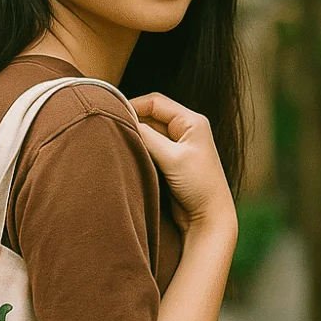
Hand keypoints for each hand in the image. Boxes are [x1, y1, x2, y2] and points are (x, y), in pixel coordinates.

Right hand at [127, 92, 235, 236]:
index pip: (155, 102)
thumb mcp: (172, 158)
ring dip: (135, 136)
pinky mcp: (172, 161)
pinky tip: (128, 154)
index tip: (113, 115)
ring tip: (117, 142)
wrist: (209, 217)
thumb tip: (124, 120)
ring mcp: (179, 145)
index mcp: (191, 121)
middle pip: (151, 115)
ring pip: (149, 132)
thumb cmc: (199, 185)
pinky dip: (139, 148)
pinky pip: (151, 147)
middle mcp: (186, 129)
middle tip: (111, 129)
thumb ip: (148, 137)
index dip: (133, 105)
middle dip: (132, 120)